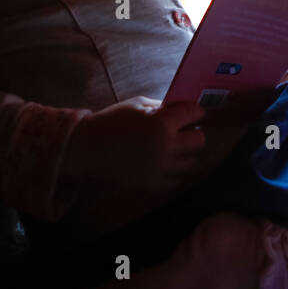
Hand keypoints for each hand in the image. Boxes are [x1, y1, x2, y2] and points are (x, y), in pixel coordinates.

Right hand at [65, 95, 207, 193]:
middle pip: (199, 141)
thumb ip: (162, 107)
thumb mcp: (138, 105)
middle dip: (193, 132)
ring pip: (191, 162)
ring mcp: (160, 168)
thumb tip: (181, 109)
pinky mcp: (152, 183)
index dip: (195, 111)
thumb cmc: (112, 121)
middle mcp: (165, 148)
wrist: (88, 147)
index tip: (193, 112)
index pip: (194, 114)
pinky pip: (176, 179)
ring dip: (185, 152)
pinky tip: (164, 161)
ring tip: (172, 146)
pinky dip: (174, 170)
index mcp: (162, 124)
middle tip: (183, 130)